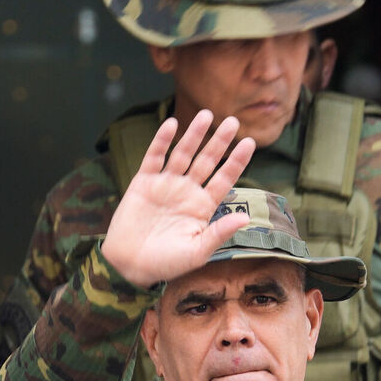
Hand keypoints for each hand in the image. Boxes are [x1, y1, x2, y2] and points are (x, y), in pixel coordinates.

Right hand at [102, 110, 254, 287]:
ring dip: (194, 134)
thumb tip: (245, 218)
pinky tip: (171, 124)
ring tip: (206, 115)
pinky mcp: (143, 182)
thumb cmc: (167, 263)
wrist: (130, 265)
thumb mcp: (197, 252)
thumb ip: (219, 233)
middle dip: (219, 141)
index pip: (224, 179)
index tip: (250, 142)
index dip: (236, 161)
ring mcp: (165, 184)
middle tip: (233, 121)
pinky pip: (154, 157)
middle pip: (207, 161)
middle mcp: (187, 191)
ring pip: (183, 154)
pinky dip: (162, 141)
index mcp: (203, 207)